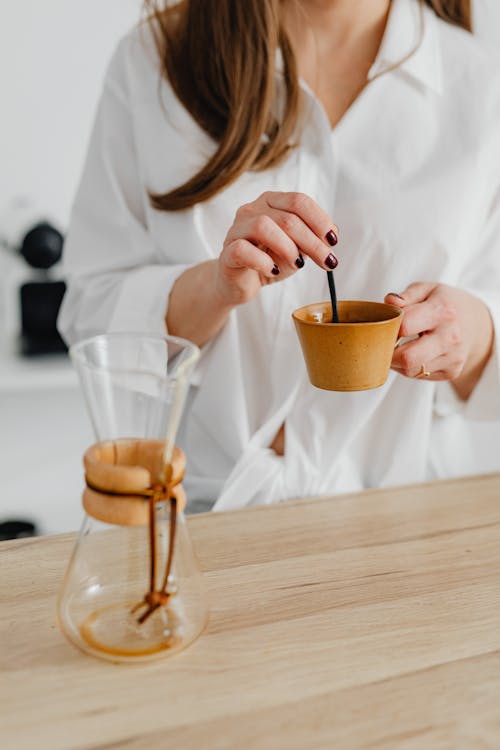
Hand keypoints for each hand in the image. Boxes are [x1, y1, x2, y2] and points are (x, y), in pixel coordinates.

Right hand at [215, 191, 338, 305]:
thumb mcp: (296, 249)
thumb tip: (329, 240)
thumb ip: (311, 240)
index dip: (319, 220)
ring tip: (297, 264)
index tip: (334, 240)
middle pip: (287, 217)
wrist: (241, 283)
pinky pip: (243, 250)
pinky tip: (273, 271)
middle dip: (312, 241)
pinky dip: (263, 262)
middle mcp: (252, 209)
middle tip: (326, 261)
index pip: (298, 201)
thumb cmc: (269, 261)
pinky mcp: (226, 252)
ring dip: (287, 248)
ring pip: (263, 226)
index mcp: (271, 202)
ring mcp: (236, 229)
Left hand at [385, 282, 493, 398]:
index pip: (405, 325)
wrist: (476, 323)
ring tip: (396, 347)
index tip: (386, 324)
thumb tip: (390, 303)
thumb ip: (407, 295)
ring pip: (410, 370)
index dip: (389, 326)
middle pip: (407, 357)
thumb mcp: (428, 290)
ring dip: (396, 362)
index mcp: (443, 311)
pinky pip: (419, 375)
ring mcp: (453, 357)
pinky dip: (408, 367)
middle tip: (383, 343)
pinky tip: (412, 353)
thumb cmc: (445, 304)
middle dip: (388, 353)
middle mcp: (450, 336)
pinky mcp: (452, 372)